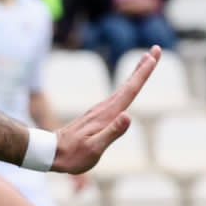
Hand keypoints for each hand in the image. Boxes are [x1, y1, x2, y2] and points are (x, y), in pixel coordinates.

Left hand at [53, 46, 158, 173]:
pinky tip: (128, 89)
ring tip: (146, 61)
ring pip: (122, 89)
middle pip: (128, 84)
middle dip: (143, 67)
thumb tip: (128, 115)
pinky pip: (117, 97)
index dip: (143, 73)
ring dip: (136, 74)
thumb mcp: (94, 148)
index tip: (152, 56)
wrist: (50, 153)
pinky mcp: (97, 116)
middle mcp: (104, 108)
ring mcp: (100, 111)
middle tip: (155, 49)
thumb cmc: (73, 155)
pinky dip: (126, 88)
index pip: (129, 90)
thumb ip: (112, 132)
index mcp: (107, 115)